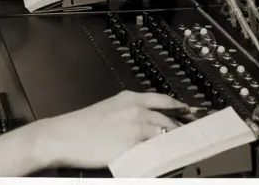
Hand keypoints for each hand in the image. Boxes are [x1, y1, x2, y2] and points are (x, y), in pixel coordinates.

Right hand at [36, 90, 185, 168]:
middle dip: (183, 128)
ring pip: (165, 136)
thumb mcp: (109, 109)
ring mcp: (135, 129)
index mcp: (130, 98)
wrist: (64, 136)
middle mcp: (136, 110)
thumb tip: (147, 122)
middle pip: (169, 119)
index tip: (191, 111)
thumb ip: (130, 111)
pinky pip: (154, 152)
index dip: (180, 106)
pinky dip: (163, 155)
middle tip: (194, 135)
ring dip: (175, 143)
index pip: (164, 100)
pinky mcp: (131, 147)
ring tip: (185, 149)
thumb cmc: (81, 125)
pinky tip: (169, 160)